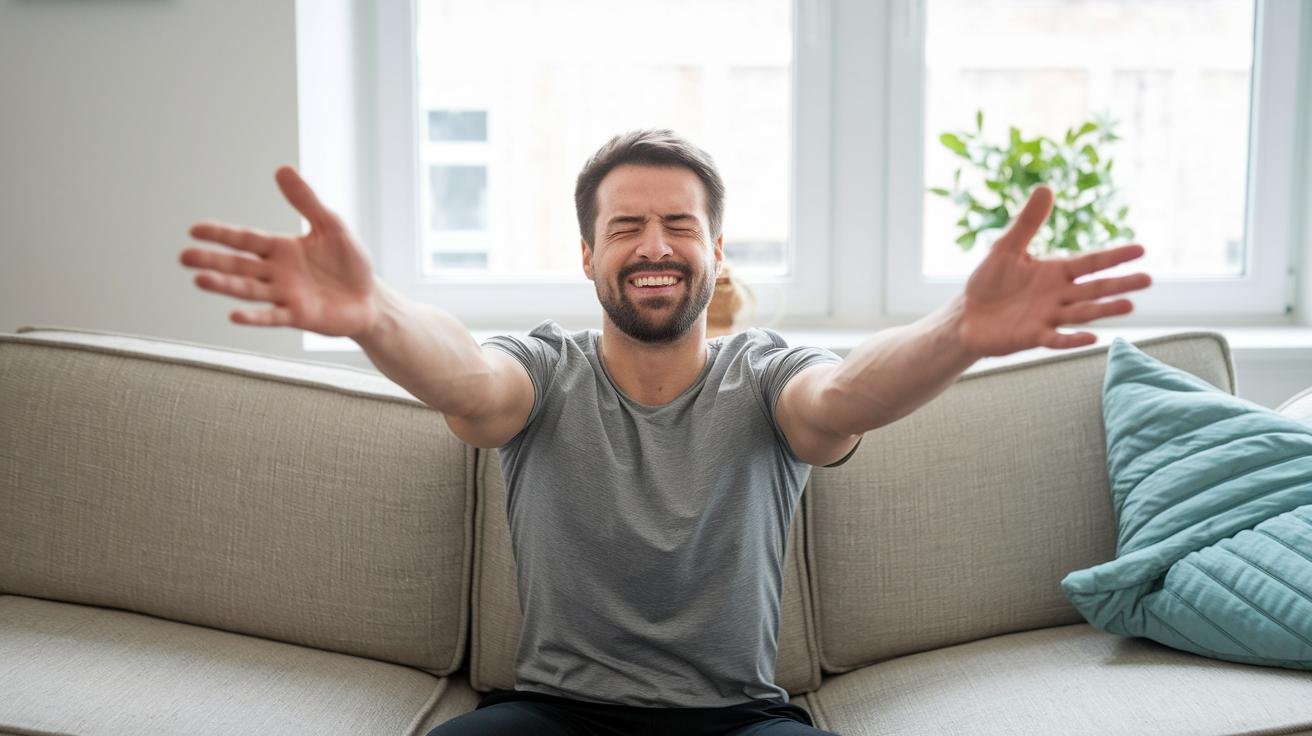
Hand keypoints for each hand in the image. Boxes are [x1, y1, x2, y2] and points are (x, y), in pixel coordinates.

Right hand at [180, 167, 379, 337]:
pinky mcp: (298, 315)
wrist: (370, 298)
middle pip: (238, 265)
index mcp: (280, 249)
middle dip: (212, 261)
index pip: (244, 239)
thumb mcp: (331, 225)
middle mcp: (276, 272)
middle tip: (184, 257)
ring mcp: (285, 295)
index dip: (221, 235)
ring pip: (249, 289)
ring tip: (200, 280)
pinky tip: (235, 315)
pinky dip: (255, 316)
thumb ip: (306, 200)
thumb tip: (283, 169)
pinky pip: (273, 316)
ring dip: (225, 286)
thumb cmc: (349, 262)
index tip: (194, 230)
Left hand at [956, 186, 1151, 356]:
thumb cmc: (989, 282)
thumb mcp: (1006, 247)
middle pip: (1094, 289)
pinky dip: (1072, 340)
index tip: (1141, 250)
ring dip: (1104, 310)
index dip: (1114, 257)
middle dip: (1119, 284)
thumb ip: (1027, 222)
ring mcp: (1048, 317)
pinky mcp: (1032, 336)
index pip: (1091, 262)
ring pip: (1082, 313)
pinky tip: (1092, 338)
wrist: (967, 316)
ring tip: (1129, 306)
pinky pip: (1056, 339)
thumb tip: (1046, 187)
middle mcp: (1058, 295)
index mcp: (1055, 272)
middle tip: (1148, 280)